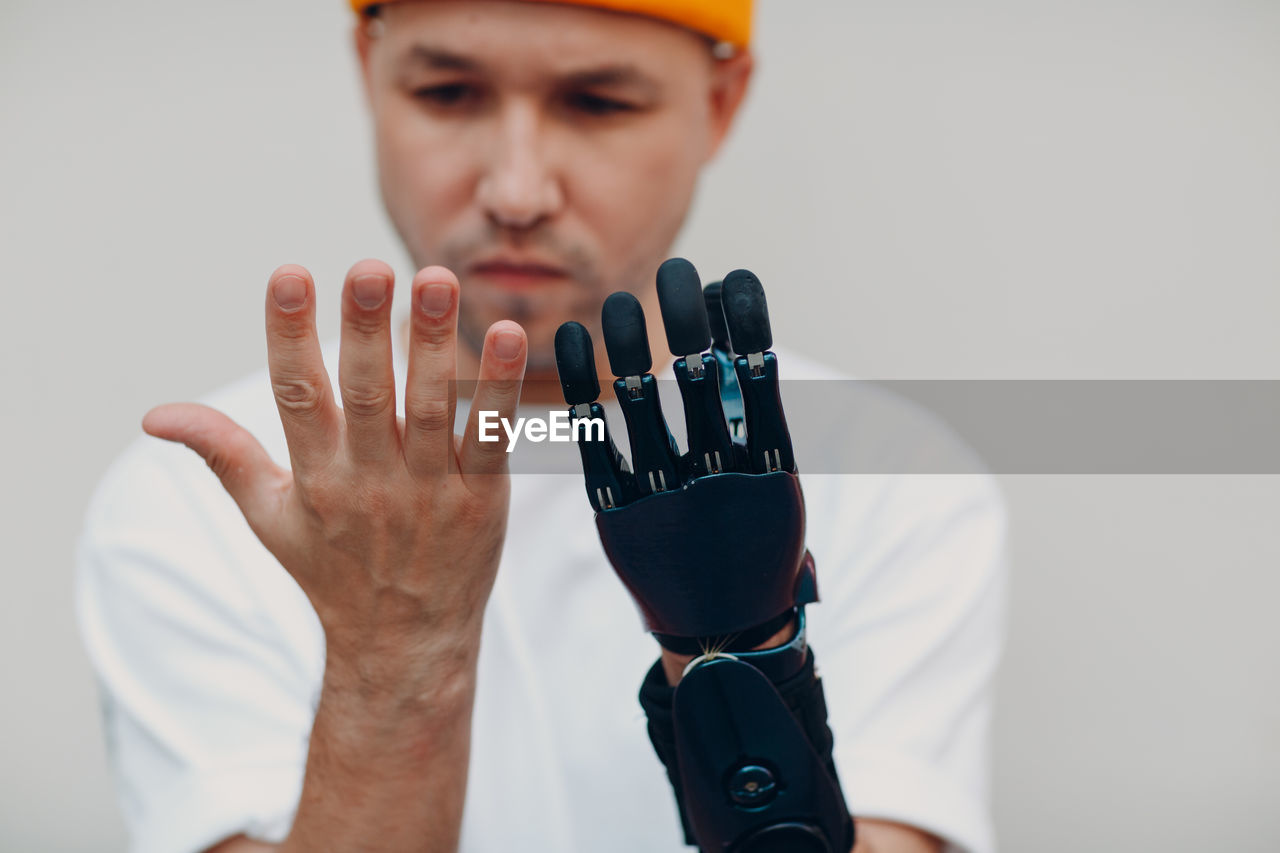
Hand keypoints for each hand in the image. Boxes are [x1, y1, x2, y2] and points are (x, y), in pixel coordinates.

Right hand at [143, 260, 527, 661]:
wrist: (404, 645)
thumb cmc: (332, 573)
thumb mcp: (268, 518)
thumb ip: (222, 456)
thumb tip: (154, 415)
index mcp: (315, 477)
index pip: (296, 395)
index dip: (289, 334)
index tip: (288, 273)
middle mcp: (369, 481)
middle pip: (366, 394)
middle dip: (366, 329)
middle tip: (370, 267)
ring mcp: (428, 490)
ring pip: (431, 407)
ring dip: (435, 343)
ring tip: (438, 281)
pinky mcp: (481, 499)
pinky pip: (491, 438)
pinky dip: (498, 391)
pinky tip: (505, 336)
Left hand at [554, 260, 815, 651]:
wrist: (722, 631)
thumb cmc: (756, 550)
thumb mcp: (778, 491)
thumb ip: (759, 426)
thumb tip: (739, 353)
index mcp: (768, 470)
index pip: (756, 378)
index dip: (744, 325)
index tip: (731, 278)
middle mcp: (717, 480)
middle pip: (697, 382)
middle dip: (684, 322)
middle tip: (674, 272)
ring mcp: (666, 498)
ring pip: (645, 407)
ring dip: (629, 348)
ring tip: (618, 301)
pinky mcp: (619, 514)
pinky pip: (597, 444)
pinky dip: (584, 393)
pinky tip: (574, 345)